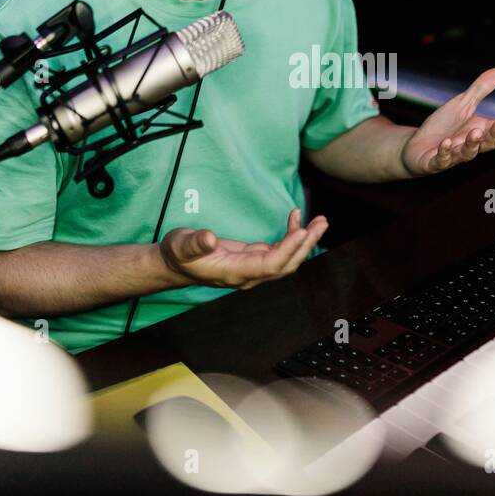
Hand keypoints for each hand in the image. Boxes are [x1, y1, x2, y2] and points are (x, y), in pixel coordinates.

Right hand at [159, 207, 328, 290]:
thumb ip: (195, 243)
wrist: (173, 265)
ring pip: (286, 259)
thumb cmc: (177, 255)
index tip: (301, 231)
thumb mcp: (181, 245)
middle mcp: (248, 274)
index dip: (287, 250)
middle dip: (305, 245)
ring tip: (319, 222)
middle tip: (321, 223)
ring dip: (304, 241)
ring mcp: (252, 268)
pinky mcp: (253, 259)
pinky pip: (279, 252)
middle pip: (285, 265)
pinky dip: (291, 237)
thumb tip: (209, 238)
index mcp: (234, 273)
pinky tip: (295, 220)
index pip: (269, 265)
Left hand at [399, 66, 494, 175]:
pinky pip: (442, 160)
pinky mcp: (434, 162)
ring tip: (476, 131)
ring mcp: (453, 156)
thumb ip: (482, 89)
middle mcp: (471, 146)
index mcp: (481, 132)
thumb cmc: (443, 126)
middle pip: (489, 143)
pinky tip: (446, 143)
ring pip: (467, 153)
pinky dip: (445, 153)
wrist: (416, 146)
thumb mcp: (463, 103)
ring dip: (473, 143)